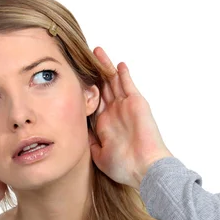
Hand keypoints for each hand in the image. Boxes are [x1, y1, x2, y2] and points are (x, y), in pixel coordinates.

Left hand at [89, 47, 172, 189]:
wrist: (144, 167)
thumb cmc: (125, 167)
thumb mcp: (99, 155)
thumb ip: (89, 142)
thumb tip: (77, 131)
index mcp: (105, 124)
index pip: (93, 102)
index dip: (85, 90)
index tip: (74, 79)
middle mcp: (114, 113)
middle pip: (102, 87)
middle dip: (94, 73)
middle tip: (84, 58)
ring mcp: (125, 106)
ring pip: (113, 82)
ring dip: (106, 67)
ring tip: (97, 52)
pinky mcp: (136, 103)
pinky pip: (128, 84)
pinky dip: (123, 74)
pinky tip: (118, 64)